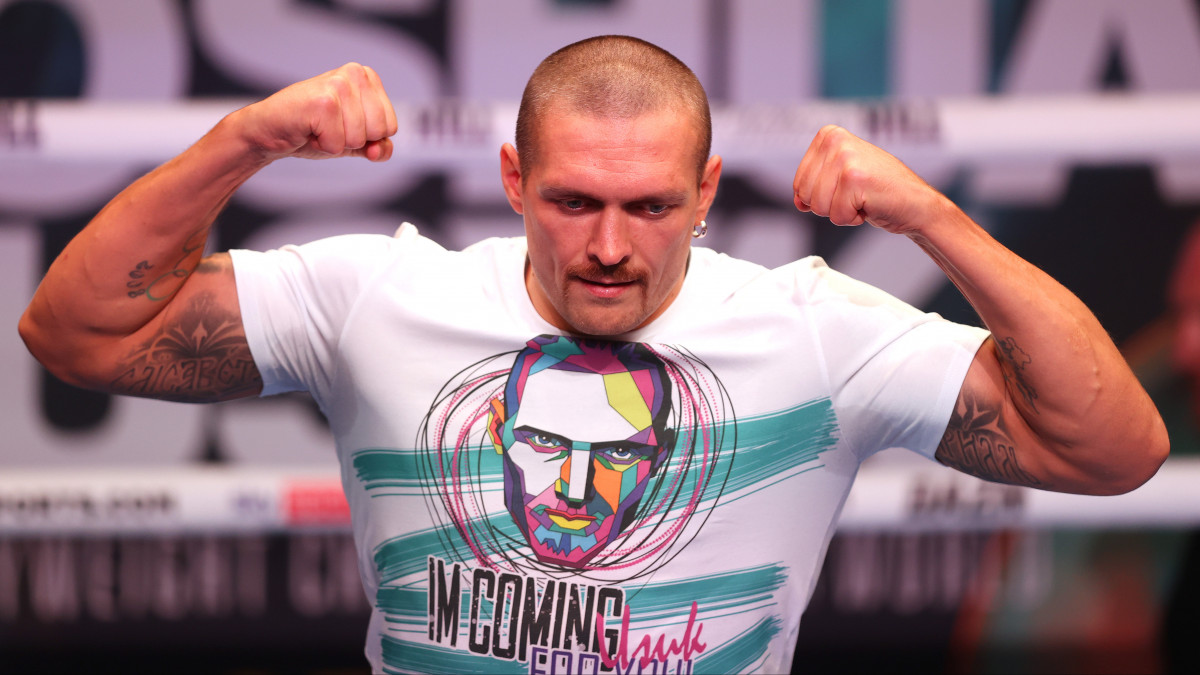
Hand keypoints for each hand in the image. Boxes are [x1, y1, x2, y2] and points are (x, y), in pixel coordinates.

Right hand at [233, 63, 398, 162]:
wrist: (268, 131)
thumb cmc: (309, 130)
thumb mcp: (352, 140)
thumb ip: (377, 146)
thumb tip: (380, 150)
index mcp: (366, 77)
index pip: (390, 126)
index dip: (367, 138)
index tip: (342, 126)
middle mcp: (355, 73)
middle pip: (379, 131)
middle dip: (353, 140)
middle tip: (328, 127)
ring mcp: (339, 85)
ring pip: (358, 139)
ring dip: (335, 143)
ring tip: (316, 128)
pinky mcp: (323, 102)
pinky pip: (338, 144)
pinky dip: (322, 146)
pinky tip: (308, 130)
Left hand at [792, 125, 944, 234]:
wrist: (916, 203)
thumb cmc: (881, 191)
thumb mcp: (840, 180)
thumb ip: (814, 185)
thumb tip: (797, 201)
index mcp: (829, 135)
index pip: (799, 183)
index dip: (820, 197)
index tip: (846, 188)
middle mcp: (835, 140)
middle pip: (805, 195)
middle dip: (829, 205)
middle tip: (856, 195)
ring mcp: (845, 157)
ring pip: (818, 207)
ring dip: (841, 212)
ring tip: (863, 198)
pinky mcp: (854, 178)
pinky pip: (836, 216)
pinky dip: (852, 219)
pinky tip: (870, 204)